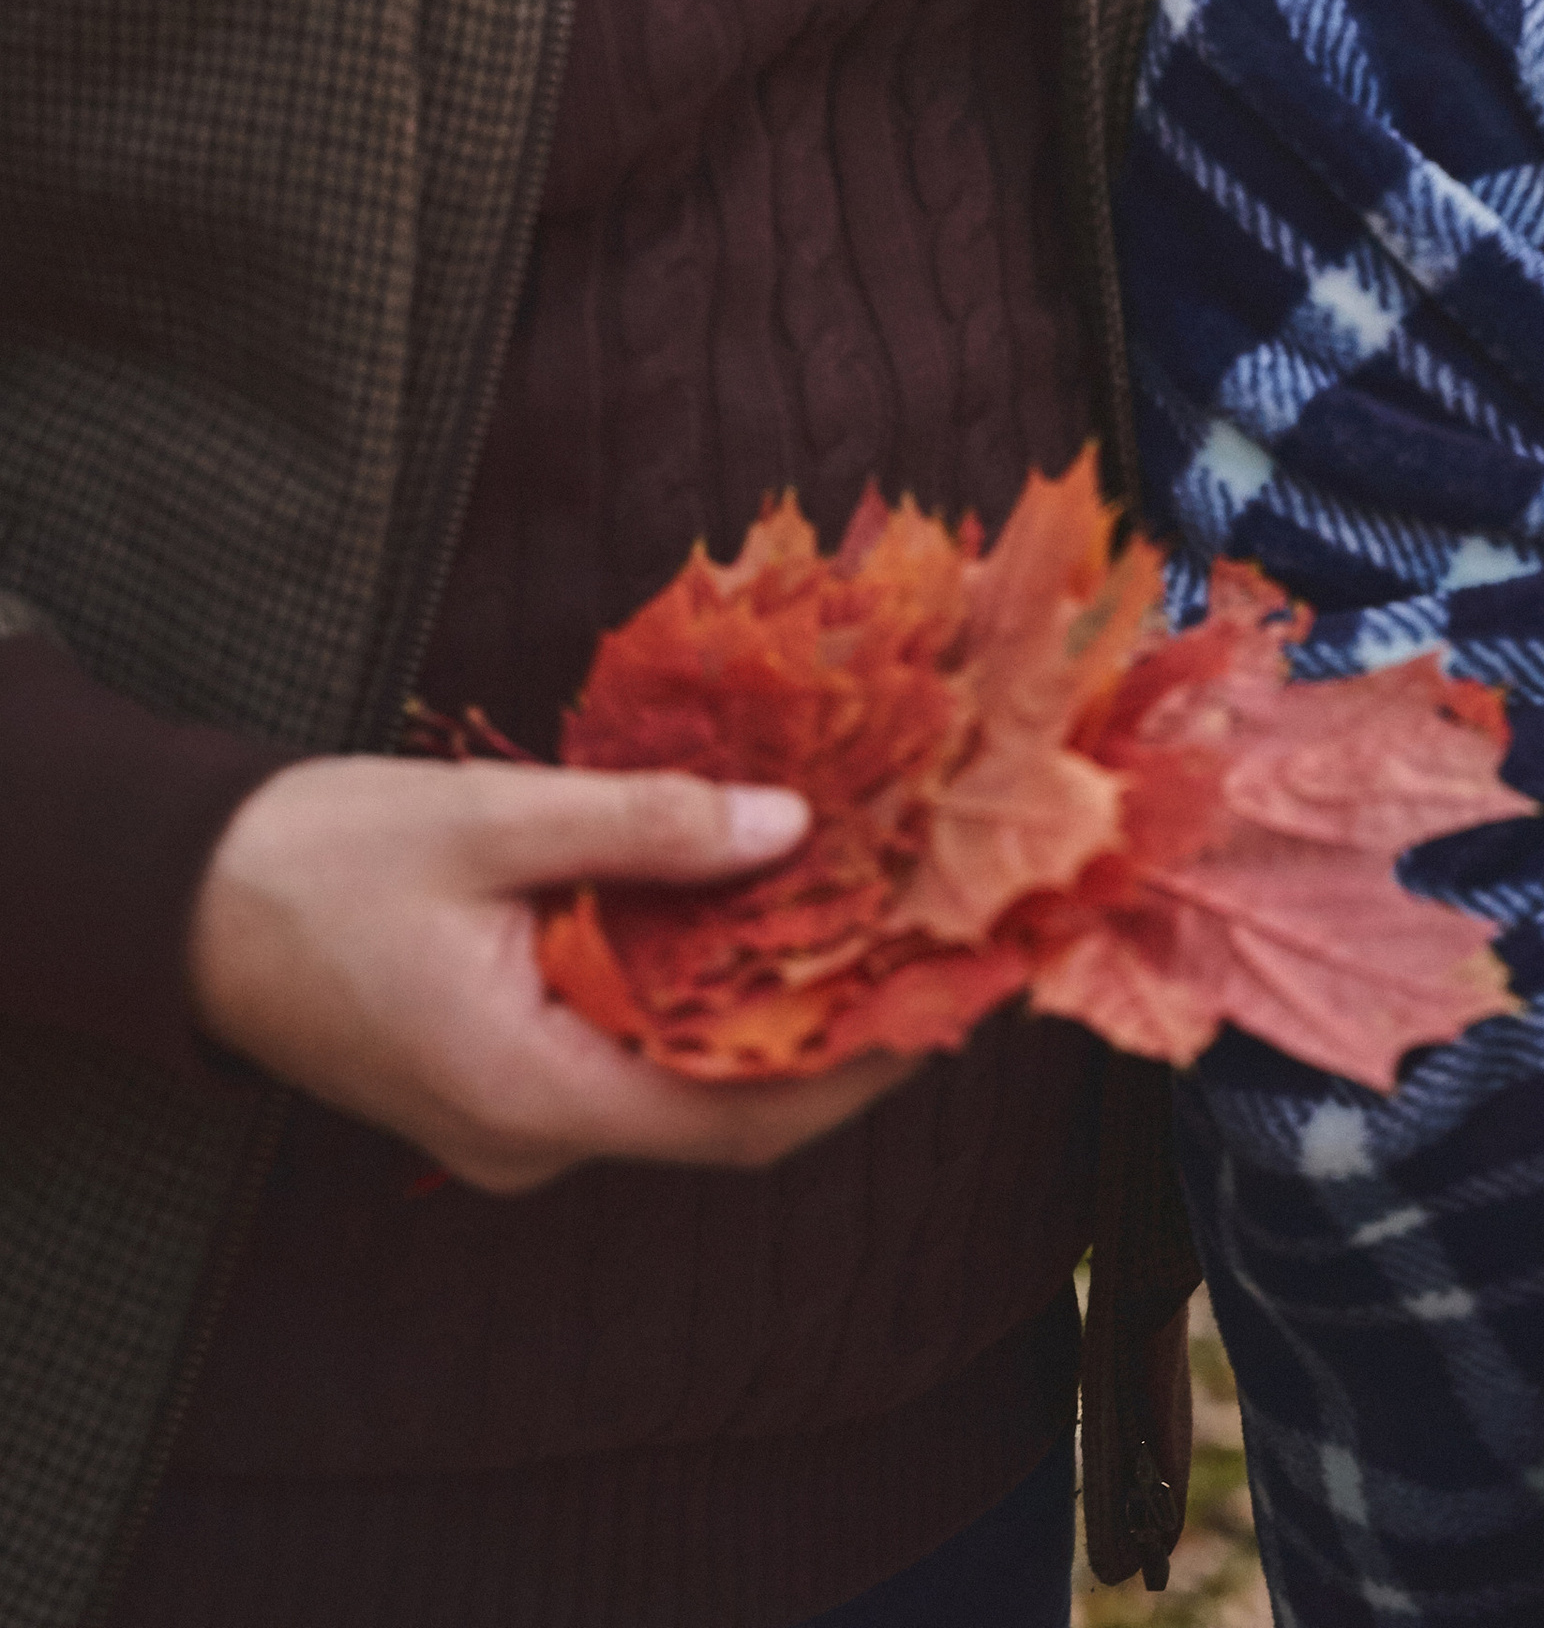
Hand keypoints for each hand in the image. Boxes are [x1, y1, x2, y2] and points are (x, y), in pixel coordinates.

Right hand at [189, 755, 915, 1192]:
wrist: (185, 902)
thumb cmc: (322, 858)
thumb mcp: (489, 819)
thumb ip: (642, 827)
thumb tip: (790, 826)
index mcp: (529, 1093)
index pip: (737, 1115)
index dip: (857, 1067)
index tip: (948, 1000)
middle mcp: (533, 1135)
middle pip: (726, 1108)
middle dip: (838, 1033)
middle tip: (938, 939)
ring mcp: (518, 1120)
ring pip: (684, 1082)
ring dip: (776, 1008)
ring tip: (876, 912)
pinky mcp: (510, 1080)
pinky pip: (635, 1054)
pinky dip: (707, 996)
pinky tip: (763, 912)